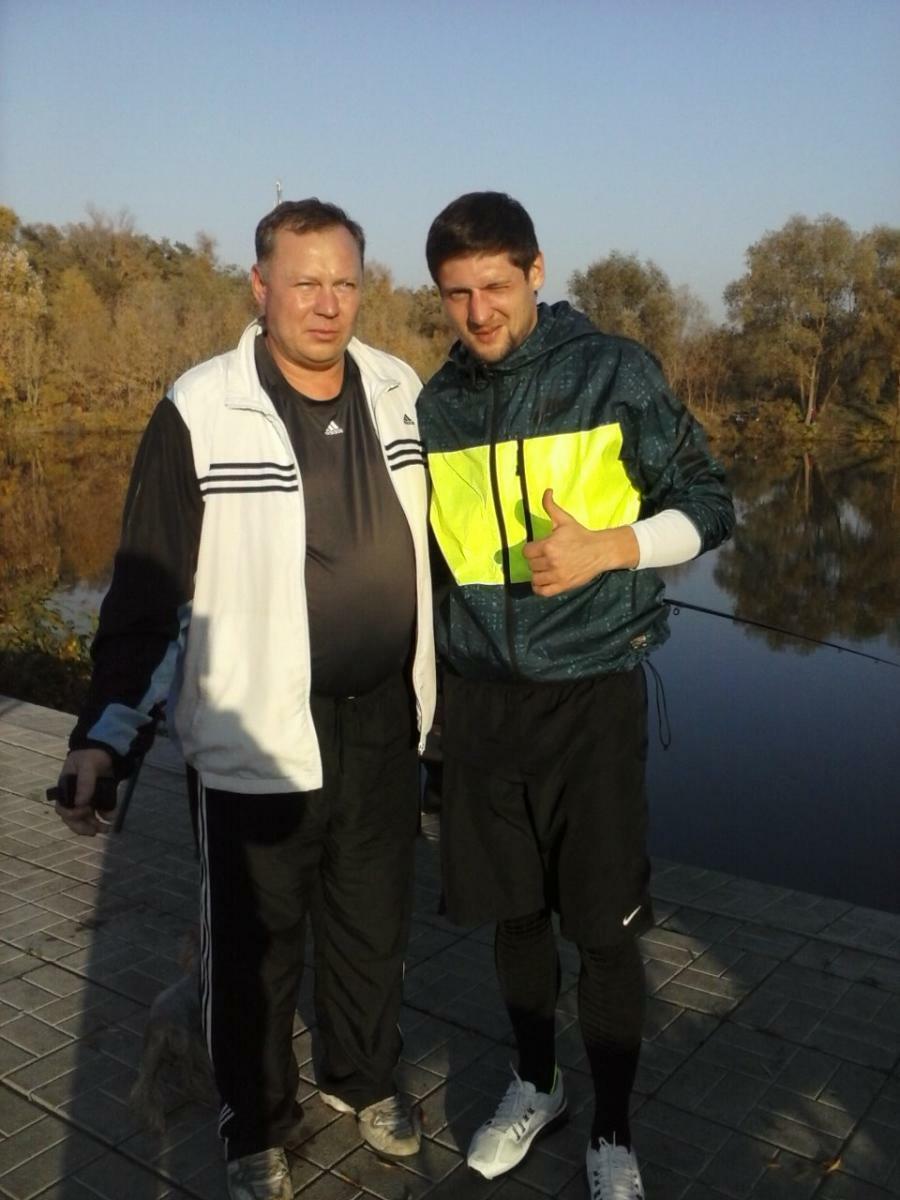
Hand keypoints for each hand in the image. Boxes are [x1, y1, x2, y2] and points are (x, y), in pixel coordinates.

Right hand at [53, 748, 115, 836]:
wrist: (107, 750)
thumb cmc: (91, 754)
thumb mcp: (87, 765)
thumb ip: (85, 783)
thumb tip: (80, 804)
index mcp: (66, 789)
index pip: (62, 809)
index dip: (71, 814)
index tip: (84, 811)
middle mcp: (74, 797)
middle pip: (73, 818)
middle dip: (82, 827)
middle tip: (93, 832)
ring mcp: (86, 799)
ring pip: (87, 818)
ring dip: (94, 825)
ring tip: (106, 829)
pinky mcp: (98, 799)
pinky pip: (99, 812)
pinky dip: (105, 817)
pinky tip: (112, 818)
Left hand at [522, 488, 639, 596]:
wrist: (600, 551)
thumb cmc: (581, 535)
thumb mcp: (565, 520)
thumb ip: (551, 507)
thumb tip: (547, 491)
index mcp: (549, 545)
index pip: (527, 552)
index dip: (531, 549)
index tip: (538, 548)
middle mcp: (551, 562)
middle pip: (531, 565)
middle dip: (536, 560)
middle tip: (545, 558)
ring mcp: (557, 575)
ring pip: (535, 578)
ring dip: (538, 574)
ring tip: (545, 569)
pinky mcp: (563, 586)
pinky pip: (542, 591)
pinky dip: (539, 588)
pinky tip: (543, 581)